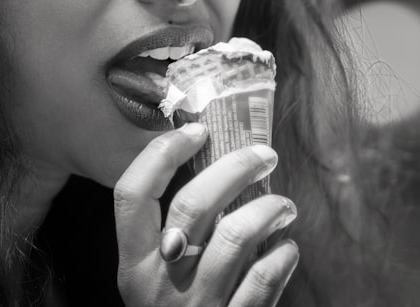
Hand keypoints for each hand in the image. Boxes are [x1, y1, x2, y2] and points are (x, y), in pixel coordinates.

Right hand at [114, 123, 299, 305]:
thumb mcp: (152, 276)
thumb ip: (167, 233)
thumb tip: (209, 165)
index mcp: (132, 263)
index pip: (132, 193)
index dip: (161, 154)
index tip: (194, 131)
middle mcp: (159, 283)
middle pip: (192, 205)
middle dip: (234, 168)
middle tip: (263, 155)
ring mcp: (197, 306)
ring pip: (235, 236)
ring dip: (269, 209)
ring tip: (283, 204)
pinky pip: (264, 280)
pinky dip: (282, 257)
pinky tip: (288, 249)